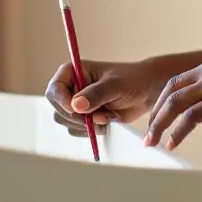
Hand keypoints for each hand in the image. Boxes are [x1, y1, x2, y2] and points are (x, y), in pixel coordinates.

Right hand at [46, 57, 168, 136]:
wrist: (146, 92)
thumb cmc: (132, 80)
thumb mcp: (115, 85)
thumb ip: (96, 94)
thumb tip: (76, 105)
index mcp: (73, 71)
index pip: (55, 88)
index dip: (61, 101)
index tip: (75, 109)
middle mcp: (71, 88)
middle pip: (57, 109)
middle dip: (76, 116)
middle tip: (97, 115)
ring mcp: (76, 104)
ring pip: (66, 122)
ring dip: (86, 124)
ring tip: (107, 115)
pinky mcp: (84, 118)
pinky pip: (77, 130)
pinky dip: (92, 130)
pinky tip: (107, 120)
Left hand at [143, 48, 201, 149]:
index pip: (184, 78)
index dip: (169, 95)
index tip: (162, 111)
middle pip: (172, 88)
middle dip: (157, 109)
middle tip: (149, 128)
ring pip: (174, 103)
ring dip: (160, 123)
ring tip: (152, 141)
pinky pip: (190, 117)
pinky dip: (178, 131)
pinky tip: (172, 143)